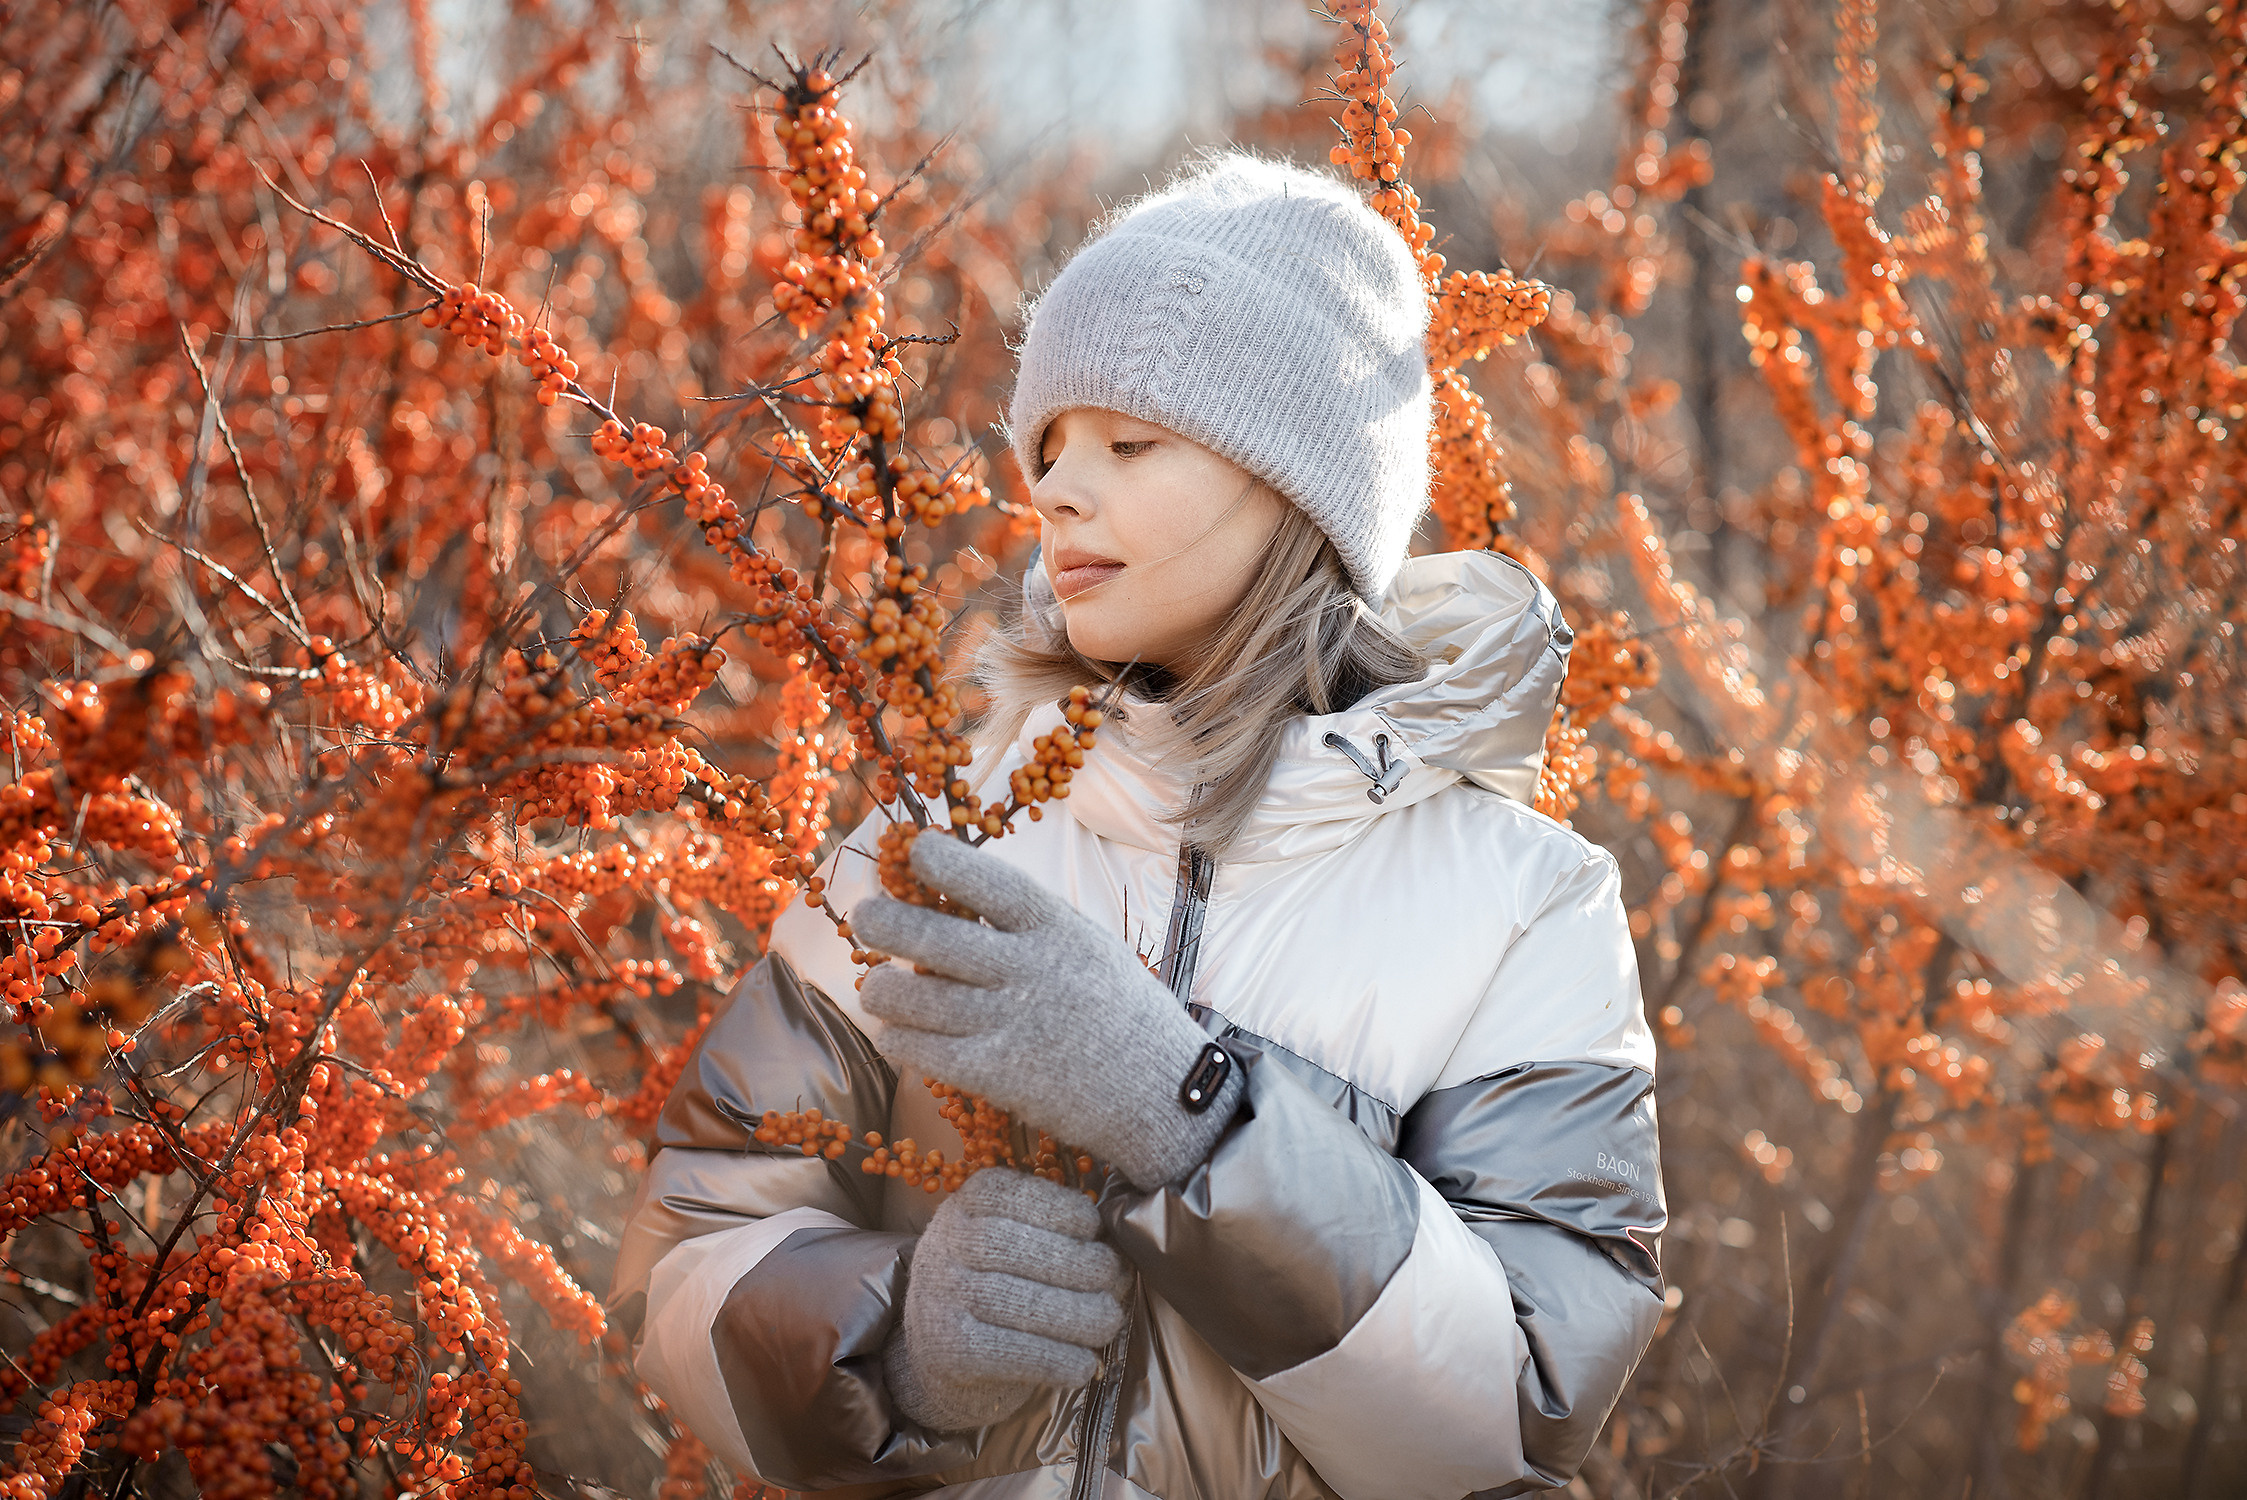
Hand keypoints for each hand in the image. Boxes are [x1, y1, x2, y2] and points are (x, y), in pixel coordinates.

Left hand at [854, 832, 1243, 1190]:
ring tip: (880, 986)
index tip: (914, 850)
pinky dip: (897, 1037)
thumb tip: (955, 899)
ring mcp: (1008, 1023)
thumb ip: (1030, 926)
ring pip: (910, 995)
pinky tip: (897, 1032)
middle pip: (928, 936)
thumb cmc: (1123, 1013)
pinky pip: (918, 1049)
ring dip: (881, 987)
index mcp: (1056, 929)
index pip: (986, 881)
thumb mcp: (1089, 946)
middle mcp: (1028, 970)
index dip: (941, 861)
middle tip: (865, 918)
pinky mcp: (995, 1075)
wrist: (1162, 1093)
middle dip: (881, 922)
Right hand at [885, 1168, 1127, 1432]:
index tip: (1093, 1226)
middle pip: (1011, 1246)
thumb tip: (1118, 1250)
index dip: (1058, 1208)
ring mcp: (940, 1298)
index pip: (1008, 1194)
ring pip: (1012, 1300)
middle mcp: (945, 1245)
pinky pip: (1007, 1352)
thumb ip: (1055, 1235)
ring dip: (1074, 1314)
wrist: (943, 1355)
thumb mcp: (1012, 1242)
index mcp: (966, 1206)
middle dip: (1075, 1262)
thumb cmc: (998, 1286)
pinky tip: (1082, 1364)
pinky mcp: (947, 1352)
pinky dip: (1054, 1359)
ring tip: (1107, 1321)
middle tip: (1112, 1278)